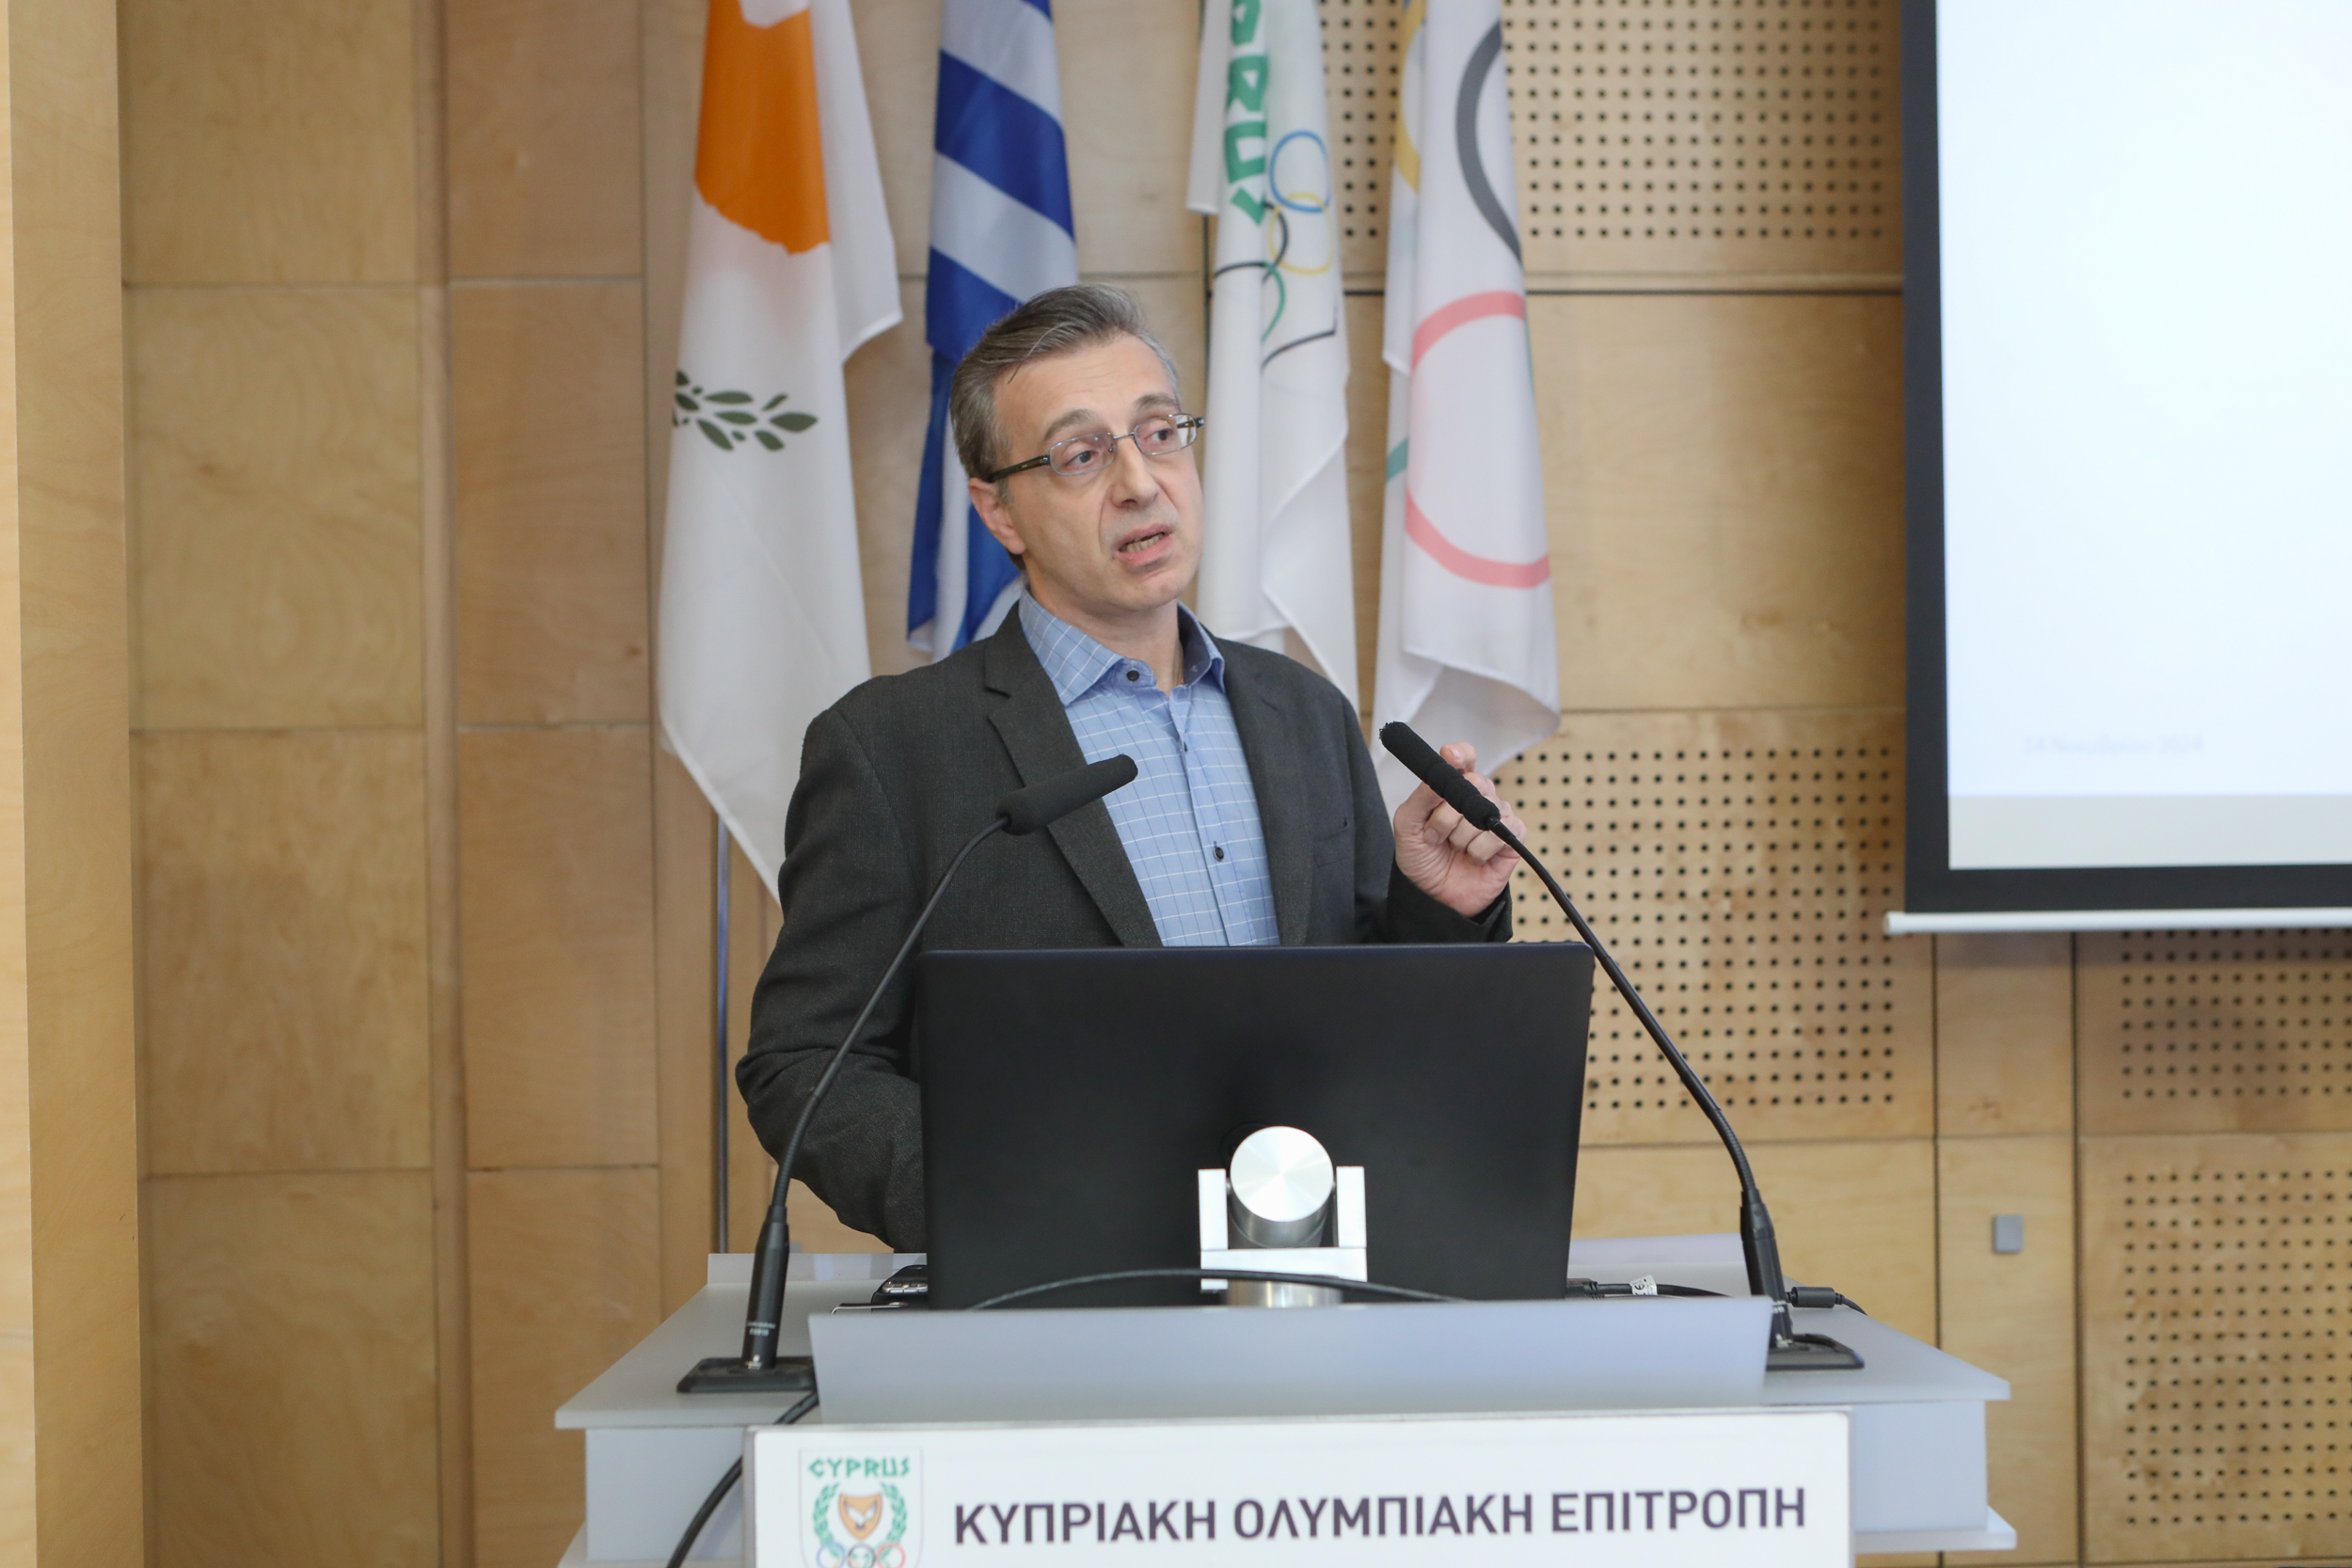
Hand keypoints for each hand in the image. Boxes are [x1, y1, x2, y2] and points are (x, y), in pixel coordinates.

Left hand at [1391, 742, 1525, 918]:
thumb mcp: (1408, 826)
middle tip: (1434, 835)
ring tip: (1455, 849)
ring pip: (1482, 811)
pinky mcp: (1512, 837)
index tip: (1450, 756)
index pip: (1464, 758)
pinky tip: (1474, 857)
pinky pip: (1498, 834)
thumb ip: (1421, 797)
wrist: (1434, 896)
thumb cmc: (1422, 858)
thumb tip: (1440, 775)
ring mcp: (1497, 815)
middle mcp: (1478, 796)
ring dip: (1459, 837)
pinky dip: (1479, 850)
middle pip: (1473, 783)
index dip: (1460, 754)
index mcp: (1453, 787)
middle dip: (1446, 815)